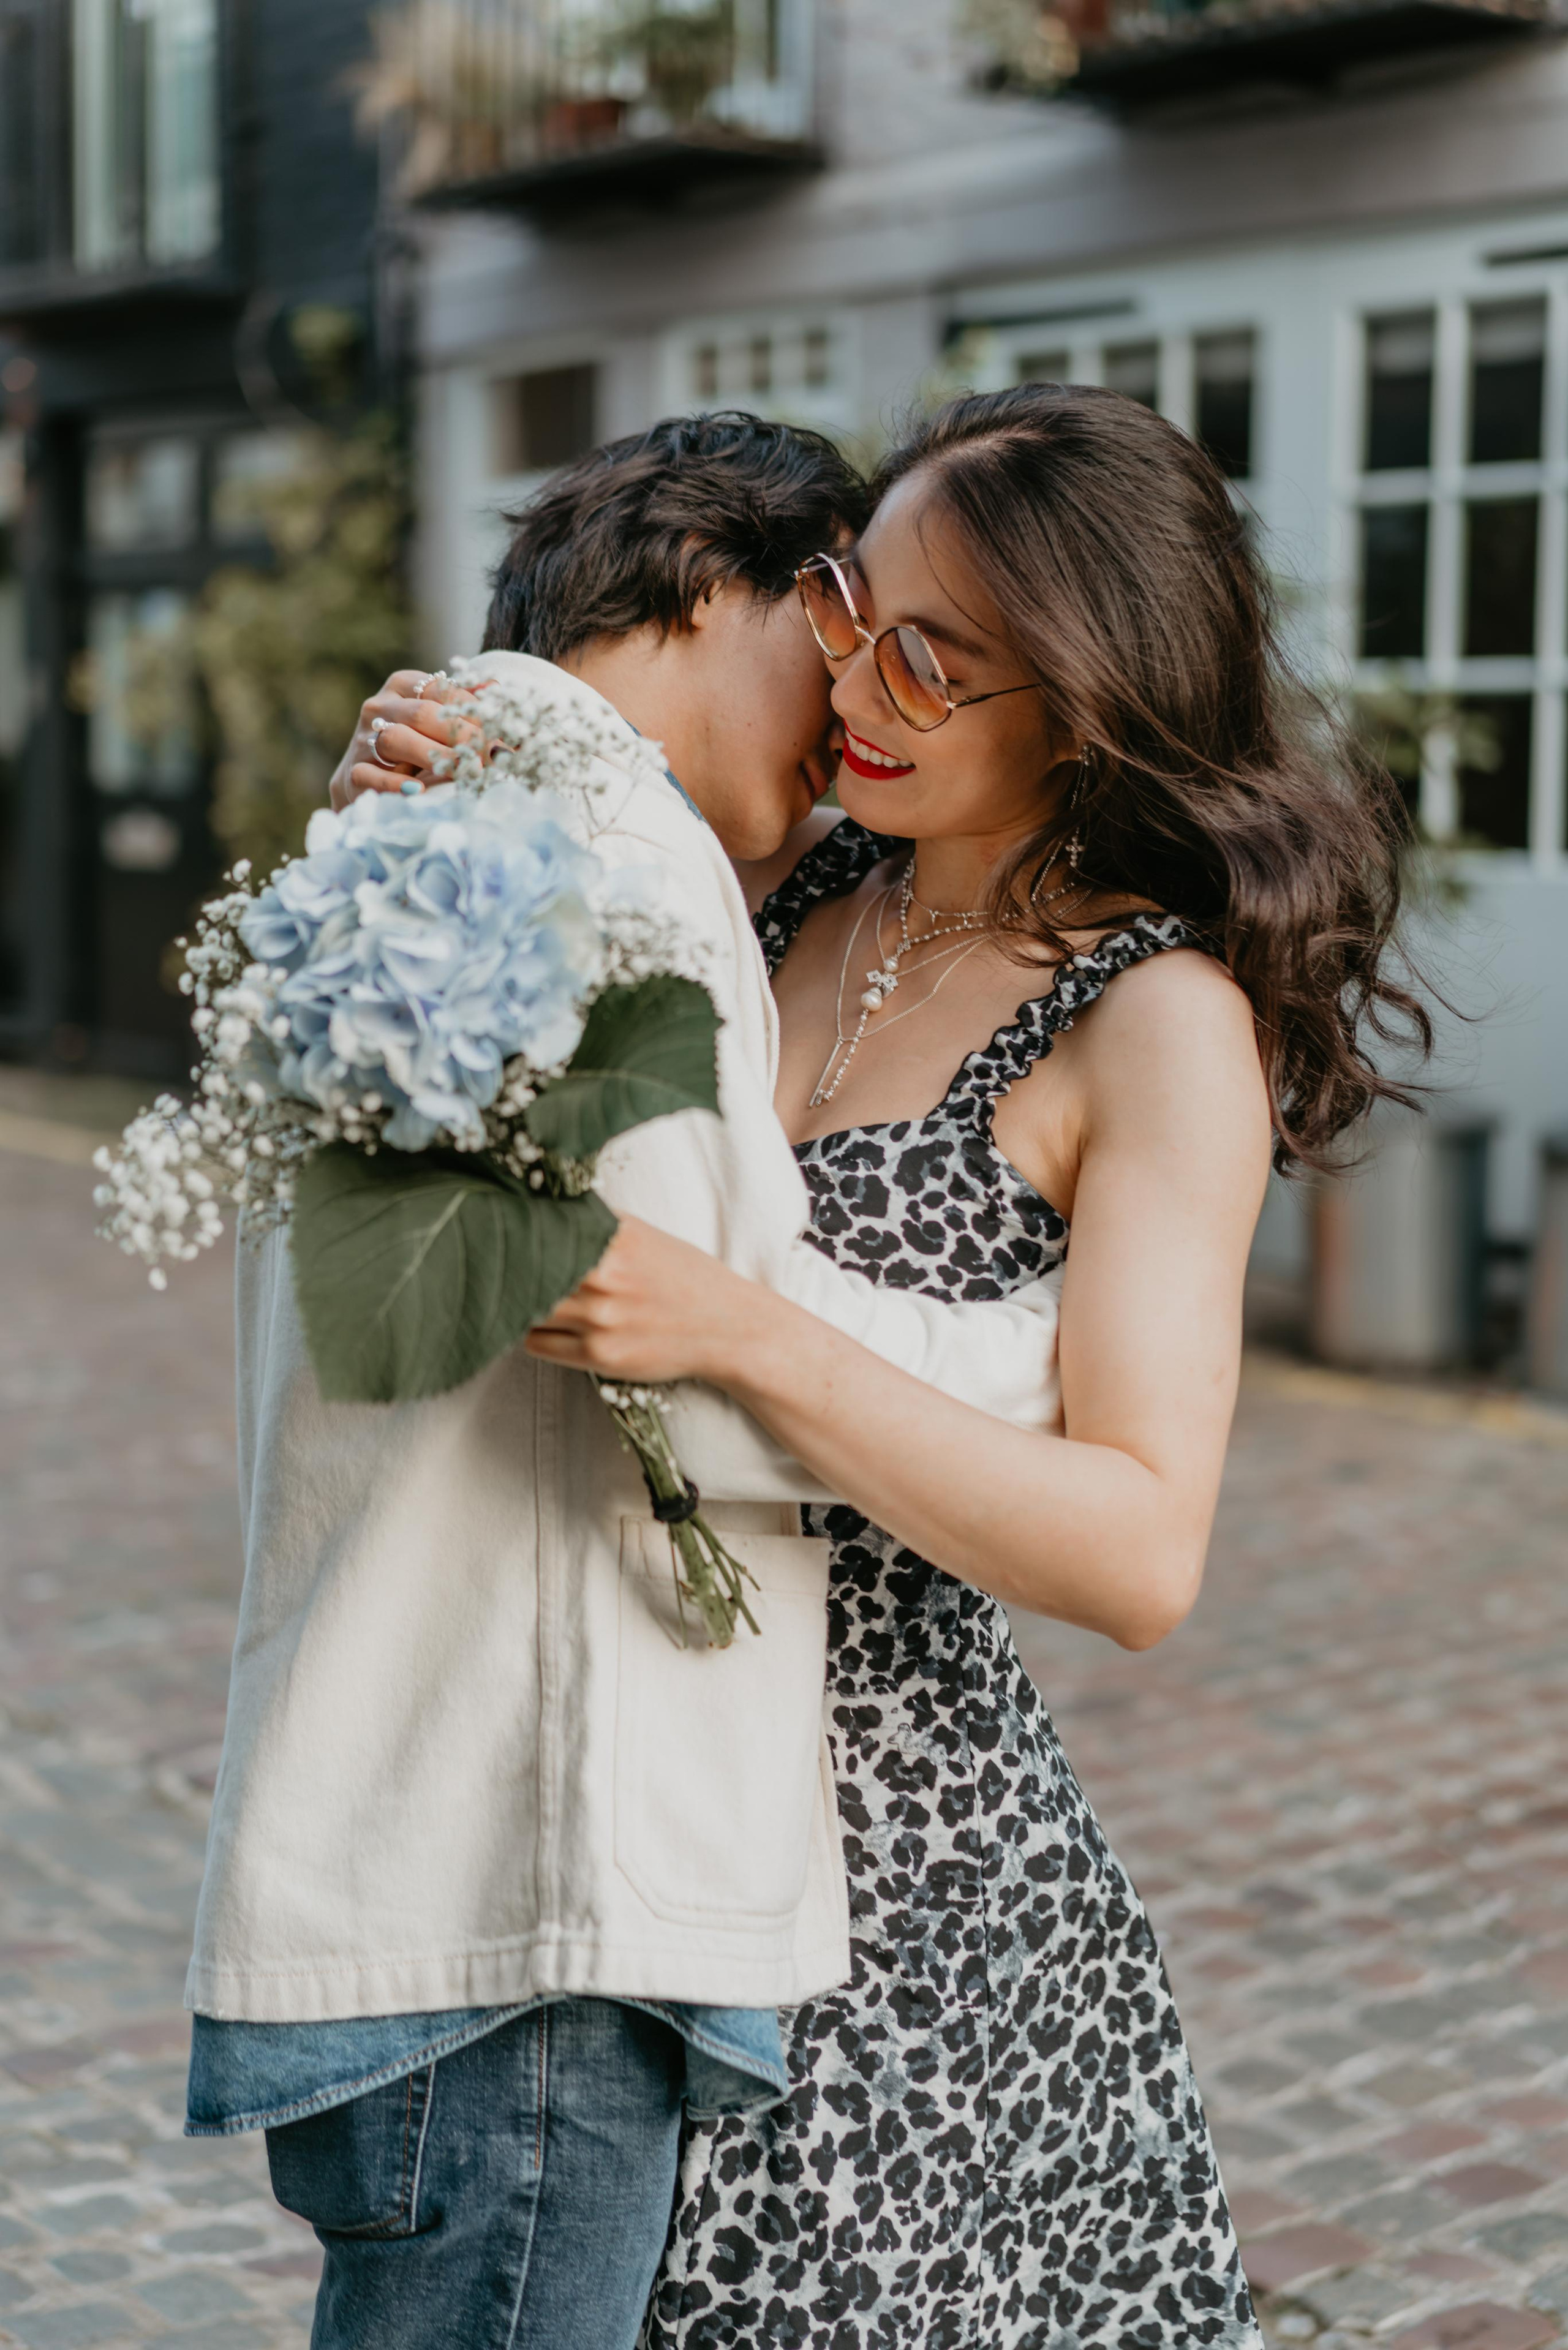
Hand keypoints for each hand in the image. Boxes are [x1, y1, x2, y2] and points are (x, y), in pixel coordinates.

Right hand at [328, 671, 482, 810]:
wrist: (369, 783)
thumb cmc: (414, 748)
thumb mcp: (438, 722)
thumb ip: (463, 705)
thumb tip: (494, 686)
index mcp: (402, 687)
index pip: (440, 690)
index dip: (473, 711)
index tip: (503, 734)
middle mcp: (380, 707)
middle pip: (422, 714)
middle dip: (463, 736)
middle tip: (494, 756)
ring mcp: (363, 739)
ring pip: (396, 740)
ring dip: (435, 756)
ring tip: (467, 772)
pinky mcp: (354, 772)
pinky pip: (370, 775)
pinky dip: (394, 784)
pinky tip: (418, 790)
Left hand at [524, 1217, 763, 1384]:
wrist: (727, 1328)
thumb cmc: (685, 1278)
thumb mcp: (644, 1236)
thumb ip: (596, 1224)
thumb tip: (541, 1210)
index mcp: (614, 1237)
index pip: (538, 1228)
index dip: (514, 1232)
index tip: (500, 1232)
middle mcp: (603, 1275)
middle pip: (525, 1269)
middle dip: (510, 1269)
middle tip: (500, 1267)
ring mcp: (599, 1318)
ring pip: (525, 1307)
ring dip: (520, 1303)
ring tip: (525, 1297)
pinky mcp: (598, 1355)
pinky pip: (535, 1343)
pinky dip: (534, 1332)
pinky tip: (548, 1325)